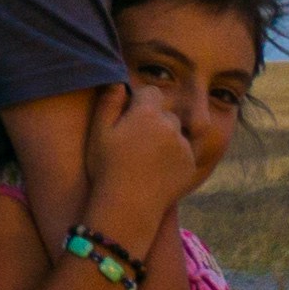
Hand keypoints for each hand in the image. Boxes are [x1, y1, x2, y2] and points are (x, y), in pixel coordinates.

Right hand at [84, 83, 200, 257]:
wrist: (127, 207)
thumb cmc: (107, 169)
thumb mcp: (98, 133)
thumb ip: (108, 102)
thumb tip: (118, 82)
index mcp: (147, 114)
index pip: (152, 92)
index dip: (140, 102)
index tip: (130, 117)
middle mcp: (170, 126)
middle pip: (166, 113)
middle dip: (154, 121)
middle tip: (136, 142)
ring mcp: (183, 146)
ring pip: (176, 133)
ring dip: (166, 139)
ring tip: (145, 159)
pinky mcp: (190, 164)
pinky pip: (184, 152)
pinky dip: (174, 157)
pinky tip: (155, 171)